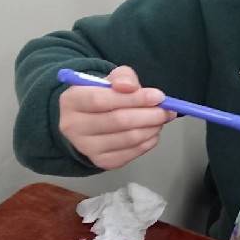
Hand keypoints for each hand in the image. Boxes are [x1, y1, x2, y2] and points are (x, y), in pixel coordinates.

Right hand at [58, 65, 176, 169]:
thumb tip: (130, 86)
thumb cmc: (103, 96)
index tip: (158, 96)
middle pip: (118, 121)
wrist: (89, 121)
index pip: (102, 100)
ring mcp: (86, 147)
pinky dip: (148, 142)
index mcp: (71, 100)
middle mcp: (73, 126)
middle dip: (149, 115)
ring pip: (127, 139)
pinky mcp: (100, 162)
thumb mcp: (111, 79)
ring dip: (152, 128)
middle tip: (167, 110)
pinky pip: (131, 153)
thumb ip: (122, 77)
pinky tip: (152, 132)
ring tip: (161, 119)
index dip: (133, 98)